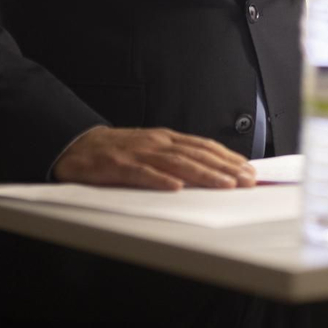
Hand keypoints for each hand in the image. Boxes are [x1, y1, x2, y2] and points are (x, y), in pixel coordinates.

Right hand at [51, 126, 256, 190]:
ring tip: (224, 184)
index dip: (228, 158)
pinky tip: (176, 188)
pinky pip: (142, 174)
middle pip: (197, 154)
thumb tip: (209, 171)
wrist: (78, 145)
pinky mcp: (119, 166)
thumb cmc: (119, 151)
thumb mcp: (152, 150)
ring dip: (204, 174)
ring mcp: (139, 153)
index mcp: (167, 139)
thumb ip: (177, 158)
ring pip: (177, 163)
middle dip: (225, 167)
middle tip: (247, 180)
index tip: (249, 170)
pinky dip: (160, 180)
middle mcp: (157, 143)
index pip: (204, 146)